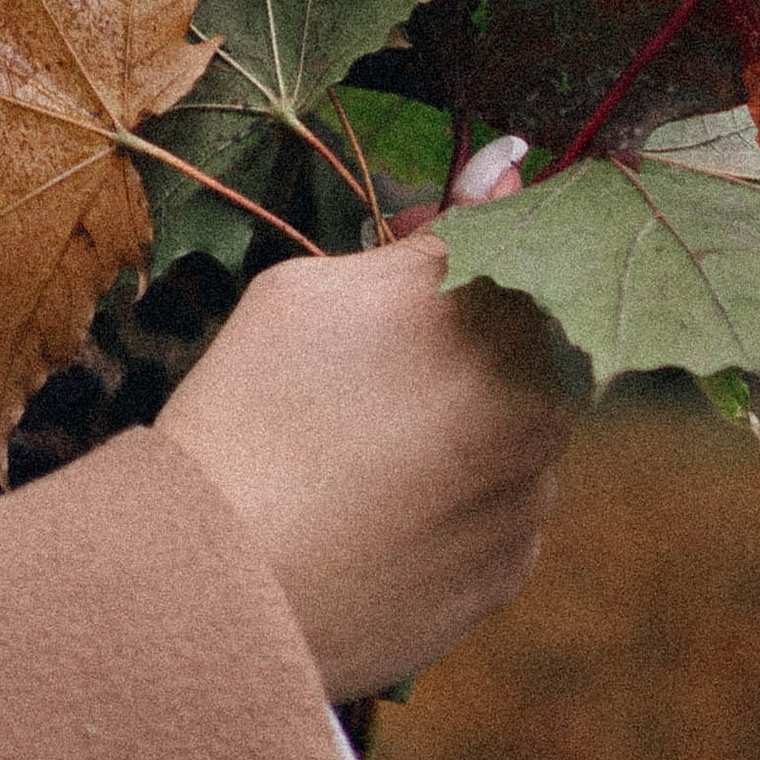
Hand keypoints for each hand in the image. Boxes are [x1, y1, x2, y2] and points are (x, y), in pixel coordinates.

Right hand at [155, 233, 567, 703]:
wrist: (218, 587)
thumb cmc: (248, 415)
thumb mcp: (310, 291)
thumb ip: (424, 236)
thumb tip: (505, 172)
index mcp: (498, 317)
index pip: (519, 240)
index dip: (463, 234)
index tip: (411, 245)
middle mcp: (541, 405)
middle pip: (522, 337)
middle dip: (460, 329)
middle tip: (365, 350)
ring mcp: (530, 497)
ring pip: (513, 425)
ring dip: (462, 415)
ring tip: (355, 444)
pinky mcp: (509, 572)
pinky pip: (497, 506)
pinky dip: (454, 494)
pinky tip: (374, 503)